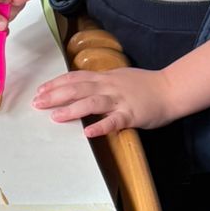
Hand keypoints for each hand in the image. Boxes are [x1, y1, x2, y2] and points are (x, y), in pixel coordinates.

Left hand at [31, 64, 176, 138]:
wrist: (171, 89)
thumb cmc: (145, 85)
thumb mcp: (119, 77)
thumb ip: (100, 82)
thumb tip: (80, 86)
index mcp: (105, 78)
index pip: (76, 77)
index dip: (57, 83)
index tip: (40, 90)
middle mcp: (109, 87)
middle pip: (78, 88)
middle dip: (56, 95)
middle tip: (38, 103)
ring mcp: (120, 100)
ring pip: (92, 102)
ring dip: (72, 110)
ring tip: (55, 117)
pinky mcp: (131, 115)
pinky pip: (114, 121)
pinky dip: (101, 126)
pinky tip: (88, 133)